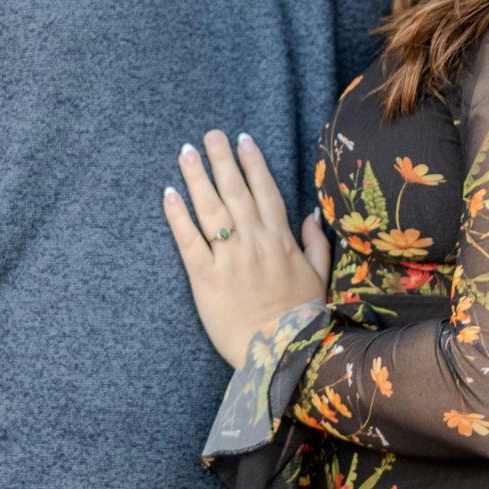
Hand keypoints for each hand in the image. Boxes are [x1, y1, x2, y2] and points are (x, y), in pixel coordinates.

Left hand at [164, 129, 331, 367]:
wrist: (281, 354)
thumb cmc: (302, 319)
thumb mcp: (319, 277)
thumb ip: (317, 243)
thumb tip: (312, 214)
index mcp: (281, 240)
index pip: (265, 191)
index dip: (253, 163)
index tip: (242, 139)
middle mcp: (254, 242)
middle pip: (235, 191)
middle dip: (222, 159)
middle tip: (210, 134)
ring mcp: (229, 258)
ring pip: (210, 208)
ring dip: (197, 177)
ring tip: (186, 152)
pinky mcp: (205, 278)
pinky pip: (189, 240)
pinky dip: (178, 215)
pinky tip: (168, 193)